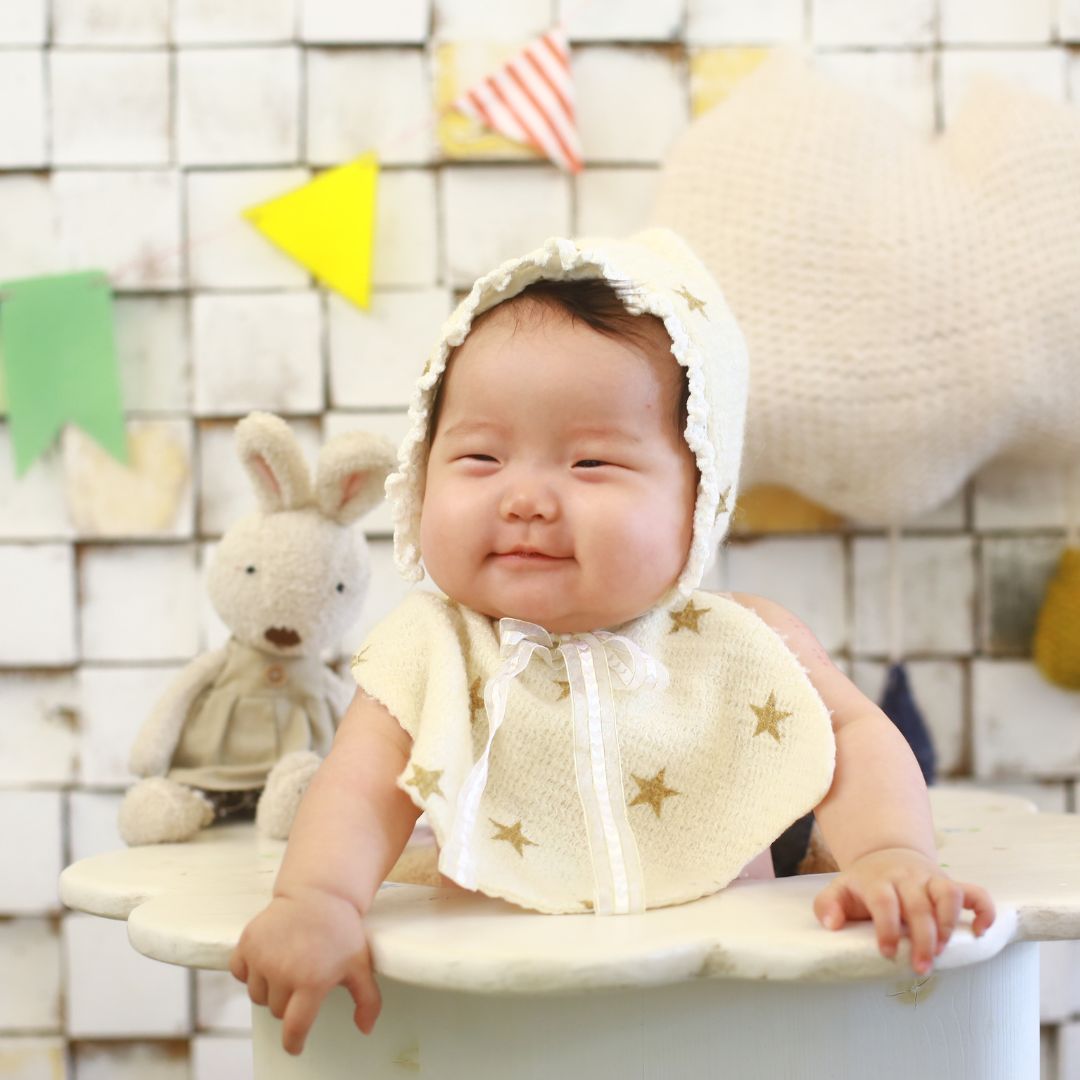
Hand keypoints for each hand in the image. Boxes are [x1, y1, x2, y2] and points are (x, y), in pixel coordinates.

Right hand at [229, 889, 379, 1054]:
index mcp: (312, 981)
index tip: (295, 1045)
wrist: (320, 892)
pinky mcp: (247, 943)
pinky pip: (239, 972)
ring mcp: (262, 956)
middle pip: (277, 1010)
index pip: (294, 1028)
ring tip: (288, 965)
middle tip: (303, 979)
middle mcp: (283, 971)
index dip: (294, 1042)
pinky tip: (267, 959)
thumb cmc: (341, 929)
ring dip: (269, 988)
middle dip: (289, 1002)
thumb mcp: (360, 964)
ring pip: (257, 995)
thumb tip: (365, 1029)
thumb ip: (367, 1000)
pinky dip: (249, 971)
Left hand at [812, 847, 994, 973]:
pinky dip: (983, 910)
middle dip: (922, 937)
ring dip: (948, 923)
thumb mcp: (839, 890)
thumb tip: (832, 923)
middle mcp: (907, 878)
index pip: (884, 901)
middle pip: (918, 904)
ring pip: (948, 893)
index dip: (886, 927)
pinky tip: (979, 931)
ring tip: (942, 950)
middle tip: (921, 966)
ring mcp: (931, 879)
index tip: (886, 952)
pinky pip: (975, 892)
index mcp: (878, 881)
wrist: (886, 855)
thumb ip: (828, 905)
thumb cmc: (863, 884)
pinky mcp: (950, 884)